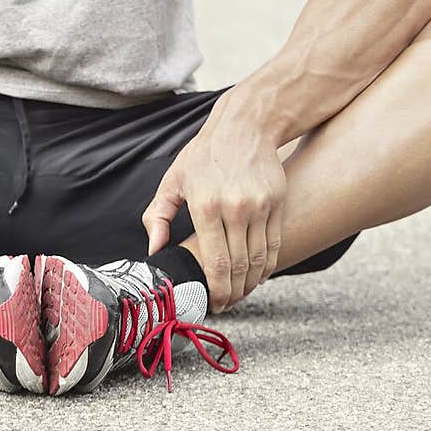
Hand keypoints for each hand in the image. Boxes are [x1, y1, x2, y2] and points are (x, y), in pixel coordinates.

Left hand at [142, 86, 286, 312]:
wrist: (244, 127)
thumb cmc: (204, 155)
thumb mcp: (173, 180)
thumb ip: (157, 216)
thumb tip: (154, 250)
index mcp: (206, 206)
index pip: (216, 262)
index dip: (216, 290)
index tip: (213, 303)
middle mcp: (235, 208)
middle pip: (239, 267)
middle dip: (233, 293)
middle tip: (226, 304)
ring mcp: (259, 206)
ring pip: (259, 260)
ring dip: (251, 284)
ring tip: (240, 293)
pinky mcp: (276, 203)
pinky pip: (274, 245)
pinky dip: (267, 266)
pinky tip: (257, 275)